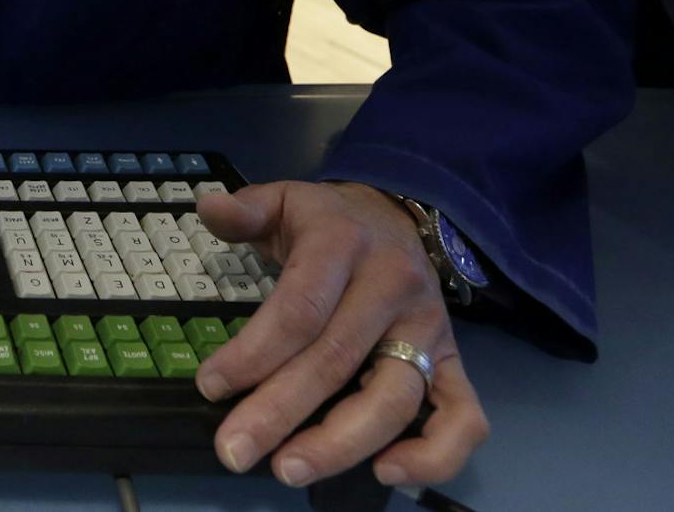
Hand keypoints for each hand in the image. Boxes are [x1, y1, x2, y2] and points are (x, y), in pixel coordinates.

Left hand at [193, 181, 485, 490]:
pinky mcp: (454, 362)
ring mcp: (429, 329)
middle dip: (281, 412)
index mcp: (343, 245)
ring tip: (289, 469)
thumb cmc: (330, 222)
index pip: (300, 309)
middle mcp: (392, 288)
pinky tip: (385, 473)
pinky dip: (433, 455)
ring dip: (341, 445)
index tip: (211, 387)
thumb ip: (245, 208)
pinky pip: (463, 419)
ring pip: (394, 397)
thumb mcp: (285, 200)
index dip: (254, 353)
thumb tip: (210, 208)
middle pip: (336, 360)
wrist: (399, 216)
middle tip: (235, 451)